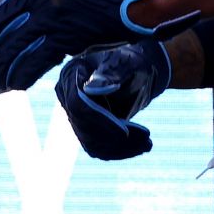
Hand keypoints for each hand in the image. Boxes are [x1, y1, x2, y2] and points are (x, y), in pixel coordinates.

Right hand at [55, 41, 172, 159]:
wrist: (136, 71)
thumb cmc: (131, 61)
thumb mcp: (125, 63)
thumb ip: (110, 73)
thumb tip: (90, 89)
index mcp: (71, 74)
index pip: (77, 104)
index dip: (99, 119)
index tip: (126, 131)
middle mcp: (66, 95)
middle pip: (84, 127)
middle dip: (114, 137)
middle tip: (146, 138)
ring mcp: (75, 115)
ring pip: (91, 142)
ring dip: (121, 148)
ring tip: (148, 143)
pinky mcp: (85, 129)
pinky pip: (99, 148)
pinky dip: (121, 151)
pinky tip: (142, 147)